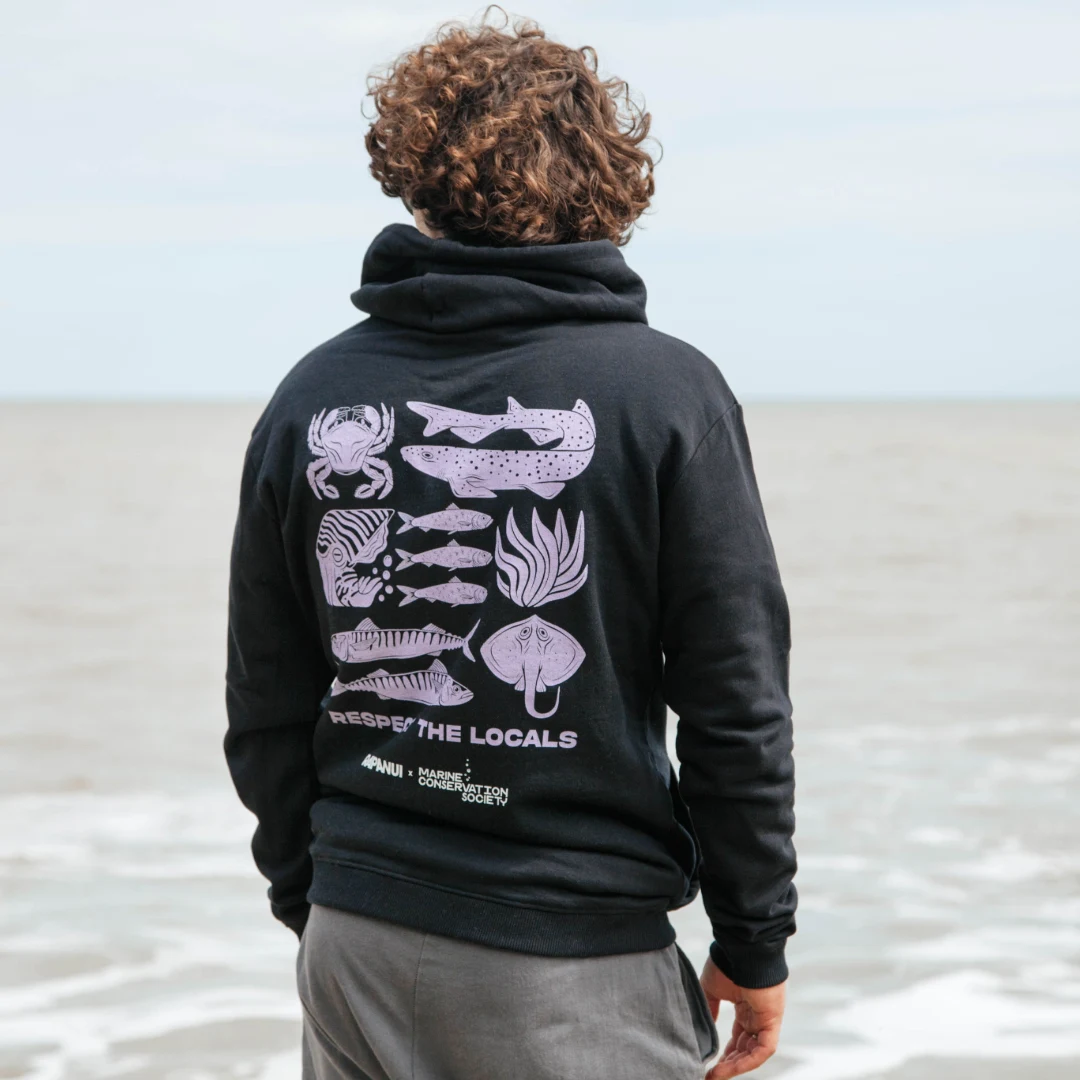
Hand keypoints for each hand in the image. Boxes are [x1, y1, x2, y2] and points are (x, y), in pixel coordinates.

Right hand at [700, 957, 785, 1078]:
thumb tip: (705, 1028)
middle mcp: (757, 1015)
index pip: (738, 1037)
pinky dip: (748, 1061)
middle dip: (729, 1063)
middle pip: (745, 1048)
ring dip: (735, 1066)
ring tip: (716, 1075)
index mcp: (745, 1006)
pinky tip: (729, 1067)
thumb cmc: (727, 962)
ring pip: (754, 1052)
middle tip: (711, 1075)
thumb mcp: (711, 988)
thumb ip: (709, 1008)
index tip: (709, 1064)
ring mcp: (766, 1018)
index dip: (725, 1053)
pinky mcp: (772, 1021)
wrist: (741, 948)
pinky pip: (763, 1048)